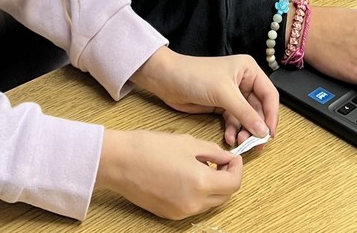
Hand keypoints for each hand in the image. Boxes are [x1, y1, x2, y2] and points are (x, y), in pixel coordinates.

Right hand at [96, 129, 241, 219]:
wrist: (120, 161)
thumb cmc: (149, 147)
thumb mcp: (187, 142)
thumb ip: (212, 152)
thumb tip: (226, 158)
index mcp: (201, 183)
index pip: (234, 183)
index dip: (237, 168)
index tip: (232, 158)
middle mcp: (193, 203)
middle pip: (224, 196)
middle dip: (227, 178)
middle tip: (220, 161)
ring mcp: (181, 212)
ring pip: (209, 203)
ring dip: (213, 187)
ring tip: (201, 166)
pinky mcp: (169, 215)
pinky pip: (193, 206)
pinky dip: (197, 193)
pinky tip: (186, 176)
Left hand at [131, 47, 277, 147]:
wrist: (167, 80)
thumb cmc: (195, 75)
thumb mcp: (223, 93)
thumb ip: (245, 113)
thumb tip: (263, 131)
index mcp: (248, 70)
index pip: (269, 94)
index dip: (271, 115)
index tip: (269, 134)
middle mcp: (243, 81)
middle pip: (258, 108)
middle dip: (257, 127)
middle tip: (255, 144)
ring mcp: (232, 94)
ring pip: (246, 117)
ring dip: (245, 131)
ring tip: (240, 142)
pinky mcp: (221, 105)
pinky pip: (234, 121)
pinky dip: (233, 130)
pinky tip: (229, 138)